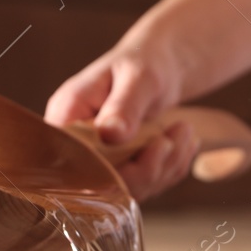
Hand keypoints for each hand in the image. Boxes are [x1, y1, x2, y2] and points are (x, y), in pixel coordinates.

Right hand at [45, 34, 198, 201]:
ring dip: (164, 167)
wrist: (160, 66)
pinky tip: (182, 143)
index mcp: (66, 115)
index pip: (71, 159)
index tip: (153, 146)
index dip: (109, 168)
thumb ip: (124, 105)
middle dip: (148, 168)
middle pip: (100, 184)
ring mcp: (98, 161)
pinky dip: (169, 169)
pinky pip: (145, 186)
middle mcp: (76, 144)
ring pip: (128, 189)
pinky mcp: (119, 170)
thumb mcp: (139, 77)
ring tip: (184, 131)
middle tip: (174, 138)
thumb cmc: (145, 61)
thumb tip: (110, 134)